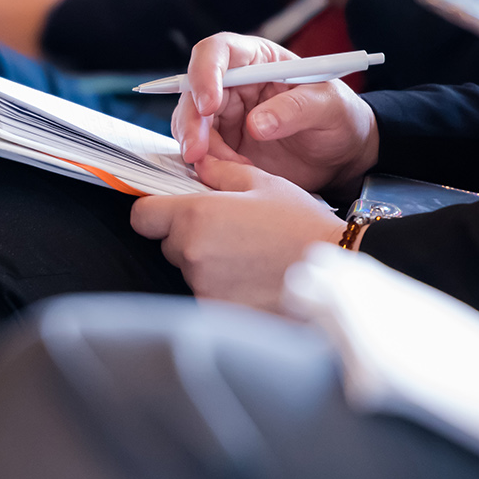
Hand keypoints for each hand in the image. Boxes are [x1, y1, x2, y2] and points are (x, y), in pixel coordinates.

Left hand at [131, 159, 344, 311]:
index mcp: (197, 215)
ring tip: (248, 257)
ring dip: (208, 264)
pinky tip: (251, 279)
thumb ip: (222, 173)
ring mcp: (203, 287)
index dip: (155, 211)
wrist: (335, 273)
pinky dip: (222, 288)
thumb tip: (200, 165)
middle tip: (229, 232)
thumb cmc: (302, 226)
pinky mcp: (216, 313)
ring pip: (189, 271)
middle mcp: (193, 254)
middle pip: (168, 244)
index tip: (171, 212)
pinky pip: (206, 295)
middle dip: (190, 237)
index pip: (142, 216)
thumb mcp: (264, 184)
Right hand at [173, 32, 377, 202]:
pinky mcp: (223, 145)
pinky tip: (228, 177)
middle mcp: (234, 84)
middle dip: (190, 122)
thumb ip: (295, 110)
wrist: (341, 157)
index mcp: (259, 60)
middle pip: (193, 91)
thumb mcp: (329, 107)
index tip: (208, 105)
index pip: (219, 52)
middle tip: (197, 152)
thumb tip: (255, 124)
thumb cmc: (339, 119)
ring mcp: (226, 116)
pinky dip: (207, 166)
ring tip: (228, 170)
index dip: (205, 73)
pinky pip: (201, 153)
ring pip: (190, 124)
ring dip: (198, 149)